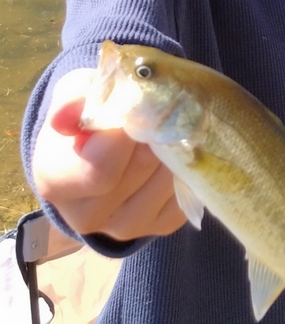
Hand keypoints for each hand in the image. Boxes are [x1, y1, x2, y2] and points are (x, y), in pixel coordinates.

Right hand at [32, 69, 186, 240]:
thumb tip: (65, 121)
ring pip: (170, 178)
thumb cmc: (85, 123)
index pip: (102, 168)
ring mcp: (126, 226)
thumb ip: (73, 100)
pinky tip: (172, 155)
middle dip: (157, 133)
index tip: (137, 107)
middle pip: (143, 167)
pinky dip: (186, 168)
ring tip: (165, 132)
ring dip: (176, 148)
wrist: (97, 158)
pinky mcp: (161, 227)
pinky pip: (188, 193)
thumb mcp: (75, 96)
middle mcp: (88, 216)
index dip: (127, 133)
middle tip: (159, 110)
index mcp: (57, 183)